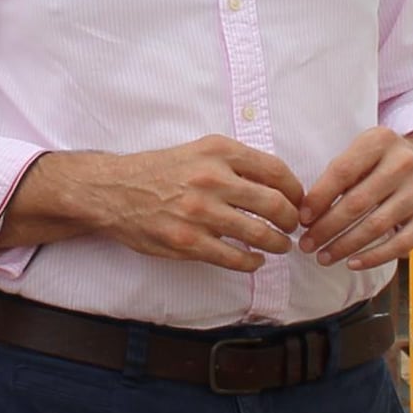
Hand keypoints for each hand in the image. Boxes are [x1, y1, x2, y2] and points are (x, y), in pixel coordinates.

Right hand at [3, 135, 314, 270]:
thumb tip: (278, 183)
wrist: (114, 191)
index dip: (296, 190)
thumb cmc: (160, 171)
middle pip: (275, 204)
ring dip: (277, 244)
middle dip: (292, 220)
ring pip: (259, 234)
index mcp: (219, 151)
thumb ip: (235, 162)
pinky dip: (252, 262)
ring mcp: (201, 213)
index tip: (299, 201)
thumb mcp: (199, 150)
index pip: (276, 171)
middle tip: (294, 227)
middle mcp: (212, 179)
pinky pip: (235, 257)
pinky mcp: (188, 241)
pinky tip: (255, 260)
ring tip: (280, 246)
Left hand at [300, 129, 412, 269]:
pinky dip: (373, 257)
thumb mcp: (365, 154)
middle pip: (357, 202)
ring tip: (323, 257)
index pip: (342, 171)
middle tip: (307, 245)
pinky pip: (400, 244)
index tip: (302, 219)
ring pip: (376, 226)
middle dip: (327, 228)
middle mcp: (405, 163)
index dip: (319, 198)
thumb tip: (308, 213)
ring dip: (345, 246)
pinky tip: (352, 263)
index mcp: (381, 141)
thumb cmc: (385, 164)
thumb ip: (339, 175)